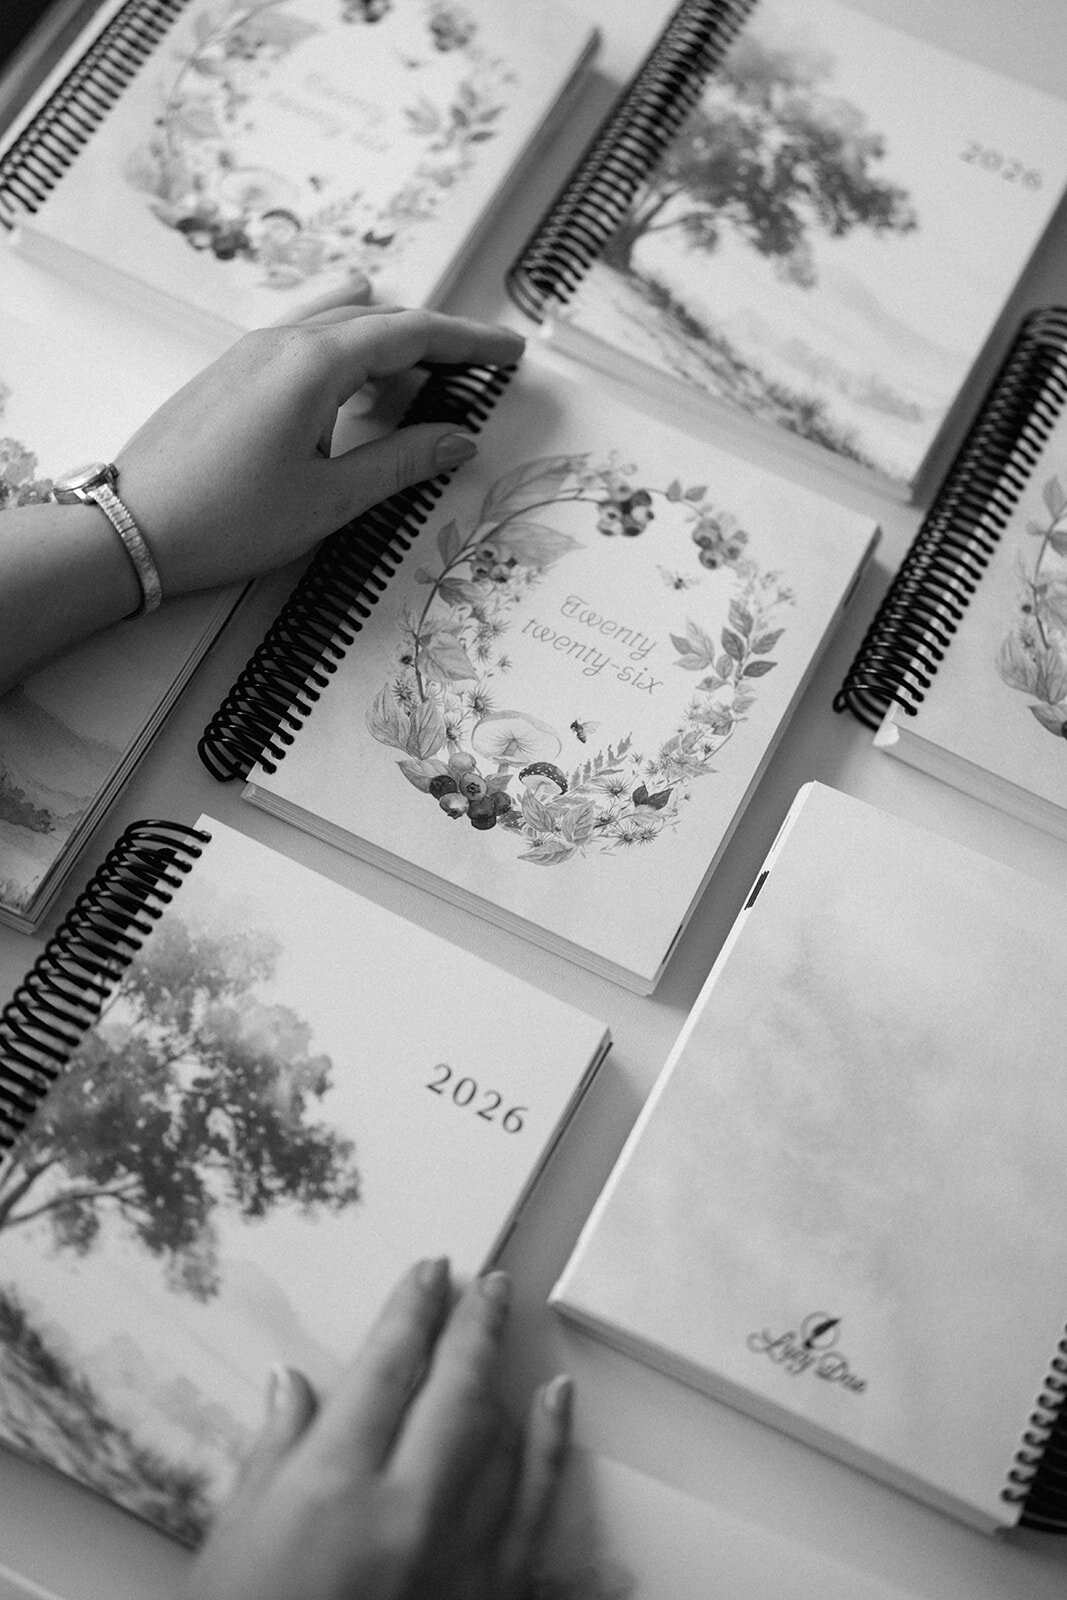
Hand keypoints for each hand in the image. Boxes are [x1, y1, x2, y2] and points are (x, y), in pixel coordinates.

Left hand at [114, 306, 524, 595]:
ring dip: (389, 339)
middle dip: (436, 339)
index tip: (510, 351)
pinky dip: (345, 347)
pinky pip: (303, 338)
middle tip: (481, 365)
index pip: (411, 333)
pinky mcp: (230, 373)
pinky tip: (351, 372)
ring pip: (338, 323)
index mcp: (313, 365)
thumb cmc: (225, 520)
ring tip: (424, 373)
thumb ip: (401, 462)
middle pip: (378, 319)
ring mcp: (249, 352)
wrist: (130, 531)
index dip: (468, 342)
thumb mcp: (329, 500)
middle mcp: (281, 342)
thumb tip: (459, 440)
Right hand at [184, 1260, 572, 1599]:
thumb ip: (274, 1451)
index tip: (430, 1272)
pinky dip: (551, 1445)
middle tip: (487, 1279)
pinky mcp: (492, 1593)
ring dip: (501, 1375)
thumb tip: (292, 1381)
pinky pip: (535, 1505)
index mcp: (333, 1485)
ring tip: (502, 1327)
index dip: (412, 1311)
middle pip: (453, 1388)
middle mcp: (406, 1508)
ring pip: (498, 1436)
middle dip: (472, 1324)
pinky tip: (557, 1400)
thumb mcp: (234, 1540)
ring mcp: (458, 1554)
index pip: (387, 1368)